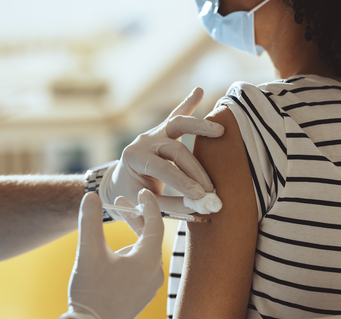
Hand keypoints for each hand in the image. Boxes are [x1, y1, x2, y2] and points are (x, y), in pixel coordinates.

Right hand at [59, 190, 164, 318]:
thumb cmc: (91, 293)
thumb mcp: (88, 252)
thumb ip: (90, 221)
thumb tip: (90, 196)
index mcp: (148, 260)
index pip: (154, 223)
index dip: (147, 204)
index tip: (141, 191)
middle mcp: (154, 273)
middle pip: (148, 237)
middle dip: (134, 219)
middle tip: (118, 204)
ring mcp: (149, 287)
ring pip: (143, 253)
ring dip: (129, 238)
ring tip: (108, 234)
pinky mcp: (140, 297)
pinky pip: (140, 268)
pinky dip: (129, 255)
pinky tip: (112, 257)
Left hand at [99, 87, 224, 215]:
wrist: (120, 182)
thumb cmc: (133, 195)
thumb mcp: (145, 203)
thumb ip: (172, 205)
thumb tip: (203, 206)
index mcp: (133, 158)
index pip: (161, 168)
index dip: (182, 181)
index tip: (200, 196)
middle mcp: (143, 141)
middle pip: (174, 149)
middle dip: (194, 169)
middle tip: (210, 188)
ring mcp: (154, 133)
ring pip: (177, 123)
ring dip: (199, 126)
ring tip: (219, 131)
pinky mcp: (163, 130)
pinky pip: (176, 114)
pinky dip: (188, 103)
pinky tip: (198, 91)